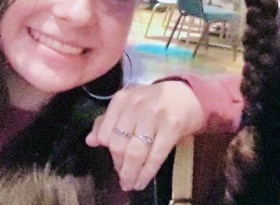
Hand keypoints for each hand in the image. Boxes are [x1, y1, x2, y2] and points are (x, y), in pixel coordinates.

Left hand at [85, 80, 205, 190]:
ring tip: (130, 184)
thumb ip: (108, 121)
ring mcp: (154, 115)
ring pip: (135, 153)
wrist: (189, 96)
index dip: (108, 152)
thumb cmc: (155, 102)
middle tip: (123, 178)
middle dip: (119, 166)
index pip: (105, 133)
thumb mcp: (130, 105)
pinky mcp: (172, 127)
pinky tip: (142, 181)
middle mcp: (136, 105)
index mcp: (122, 99)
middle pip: (119, 145)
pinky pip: (155, 156)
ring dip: (130, 174)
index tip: (114, 162)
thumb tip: (90, 141)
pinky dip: (146, 173)